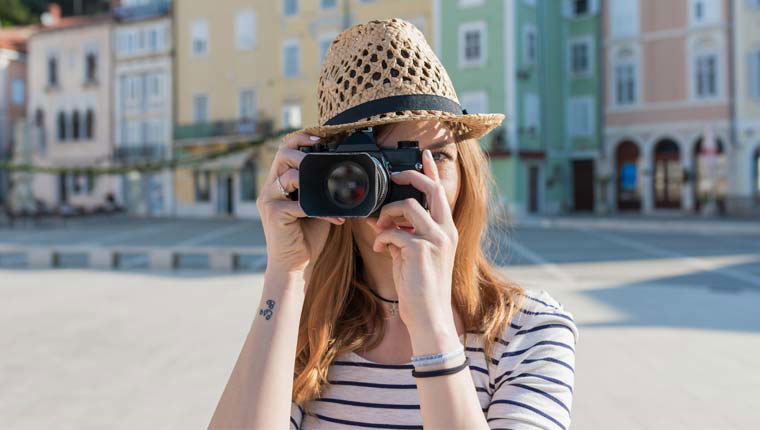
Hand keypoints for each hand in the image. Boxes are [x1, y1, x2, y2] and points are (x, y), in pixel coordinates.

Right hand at [256, 133, 344, 280]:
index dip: (300, 139)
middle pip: (281, 155)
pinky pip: (298, 204)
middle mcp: (270, 189)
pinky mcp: (274, 215)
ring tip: (331, 188)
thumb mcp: (317, 205)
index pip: (284, 150)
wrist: (295, 264)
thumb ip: (323, 189)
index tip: (319, 138)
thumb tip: (347, 175)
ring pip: (288, 176)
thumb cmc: (306, 235)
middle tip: (321, 156)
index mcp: (278, 182)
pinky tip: (334, 217)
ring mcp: (269, 201)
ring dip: (312, 180)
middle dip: (303, 152)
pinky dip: (320, 209)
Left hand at [368, 149, 458, 341]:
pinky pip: (392, 232)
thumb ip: (404, 235)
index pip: (441, 193)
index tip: (423, 154)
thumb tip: (384, 223)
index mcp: (446, 231)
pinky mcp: (420, 250)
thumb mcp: (413, 256)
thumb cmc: (420, 287)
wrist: (427, 315)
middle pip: (430, 189)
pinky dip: (381, 239)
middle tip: (394, 176)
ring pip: (406, 206)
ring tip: (380, 229)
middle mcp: (445, 231)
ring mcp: (435, 239)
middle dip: (410, 177)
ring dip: (386, 215)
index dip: (432, 171)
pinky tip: (379, 249)